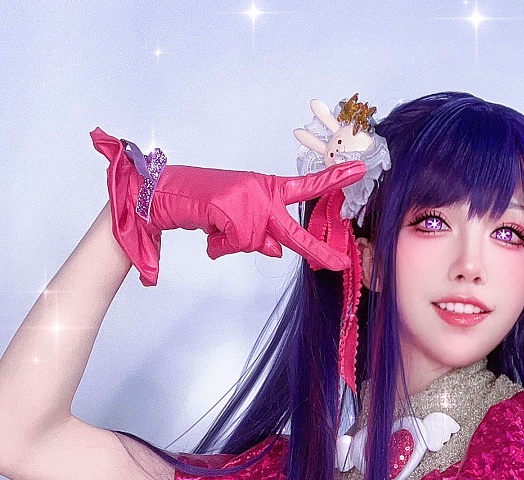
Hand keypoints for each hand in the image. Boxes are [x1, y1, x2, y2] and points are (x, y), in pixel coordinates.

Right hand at [91, 128, 366, 283]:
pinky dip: (221, 243)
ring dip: (234, 244)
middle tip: (339, 264)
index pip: (305, 187)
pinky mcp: (230, 207)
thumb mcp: (238, 224)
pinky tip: (209, 229)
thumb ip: (262, 236)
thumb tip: (278, 251)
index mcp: (266, 189)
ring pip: (257, 243)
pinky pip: (236, 242)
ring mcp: (248, 199)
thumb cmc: (202, 206)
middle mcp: (262, 191)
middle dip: (316, 251)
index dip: (333, 180)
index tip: (360, 171)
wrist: (163, 193)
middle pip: (293, 231)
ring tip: (216, 227)